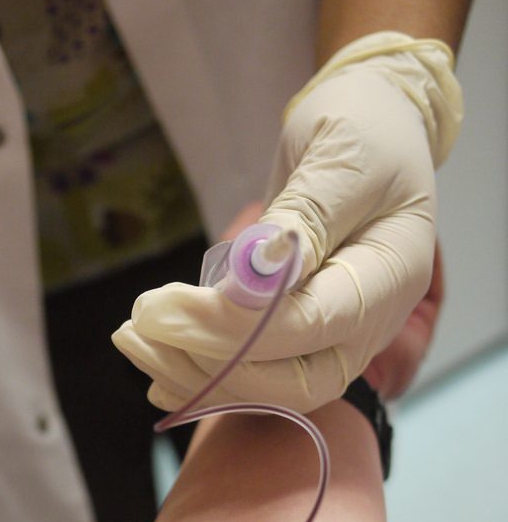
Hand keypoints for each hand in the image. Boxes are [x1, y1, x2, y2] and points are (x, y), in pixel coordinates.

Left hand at [113, 33, 459, 412]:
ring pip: (269, 391)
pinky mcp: (305, 342)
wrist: (373, 131)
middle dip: (207, 362)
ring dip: (194, 376)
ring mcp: (339, 340)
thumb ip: (302, 220)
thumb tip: (255, 272)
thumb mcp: (338, 157)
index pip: (311, 326)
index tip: (167, 304)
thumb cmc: (362, 130)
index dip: (236, 325)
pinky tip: (157, 373)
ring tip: (132, 340)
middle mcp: (371, 324)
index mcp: (390, 276)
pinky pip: (259, 380)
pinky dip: (205, 380)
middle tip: (138, 326)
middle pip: (292, 382)